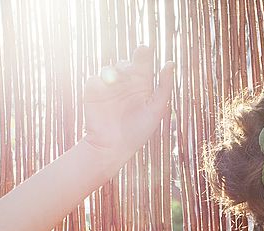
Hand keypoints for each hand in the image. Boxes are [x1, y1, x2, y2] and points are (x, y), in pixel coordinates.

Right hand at [82, 45, 174, 162]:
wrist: (112, 147)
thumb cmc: (138, 132)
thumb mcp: (156, 110)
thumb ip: (164, 87)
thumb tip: (170, 63)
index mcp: (141, 84)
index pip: (142, 62)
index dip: (143, 54)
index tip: (144, 49)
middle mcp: (125, 83)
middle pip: (125, 63)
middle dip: (127, 65)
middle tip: (130, 71)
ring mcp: (108, 87)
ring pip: (109, 68)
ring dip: (113, 72)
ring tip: (115, 80)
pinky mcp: (93, 92)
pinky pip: (94, 80)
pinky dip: (99, 82)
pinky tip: (105, 89)